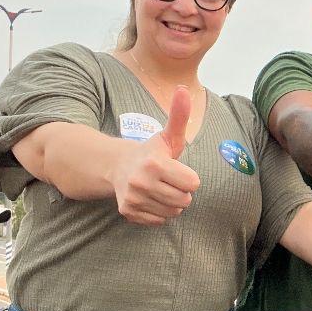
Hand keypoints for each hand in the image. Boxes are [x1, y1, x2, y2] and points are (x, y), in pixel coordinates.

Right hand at [111, 86, 200, 225]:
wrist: (118, 166)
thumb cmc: (151, 152)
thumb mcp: (168, 135)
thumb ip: (179, 115)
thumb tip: (183, 89)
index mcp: (155, 163)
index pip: (193, 183)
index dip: (189, 177)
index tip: (177, 169)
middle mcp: (141, 182)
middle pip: (184, 201)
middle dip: (182, 192)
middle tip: (170, 181)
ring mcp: (133, 199)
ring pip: (173, 213)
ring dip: (172, 203)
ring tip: (161, 189)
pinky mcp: (128, 212)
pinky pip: (159, 221)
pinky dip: (159, 213)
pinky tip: (151, 198)